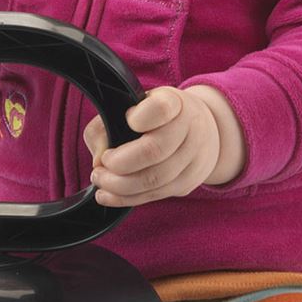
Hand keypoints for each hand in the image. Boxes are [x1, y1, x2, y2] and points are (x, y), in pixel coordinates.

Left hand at [83, 86, 222, 206]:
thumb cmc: (155, 118)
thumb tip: (99, 160)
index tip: (127, 119)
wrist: (203, 132)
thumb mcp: (131, 107)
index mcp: (175, 103)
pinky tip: (108, 195)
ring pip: (154, 180)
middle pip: (154, 151)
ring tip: (100, 180)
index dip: (139, 118)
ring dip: (119, 185)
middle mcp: (190, 128)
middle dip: (119, 164)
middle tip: (100, 166)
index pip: (161, 109)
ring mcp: (193, 158)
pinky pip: (155, 195)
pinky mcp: (188, 182)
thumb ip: (106, 125)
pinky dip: (126, 198)